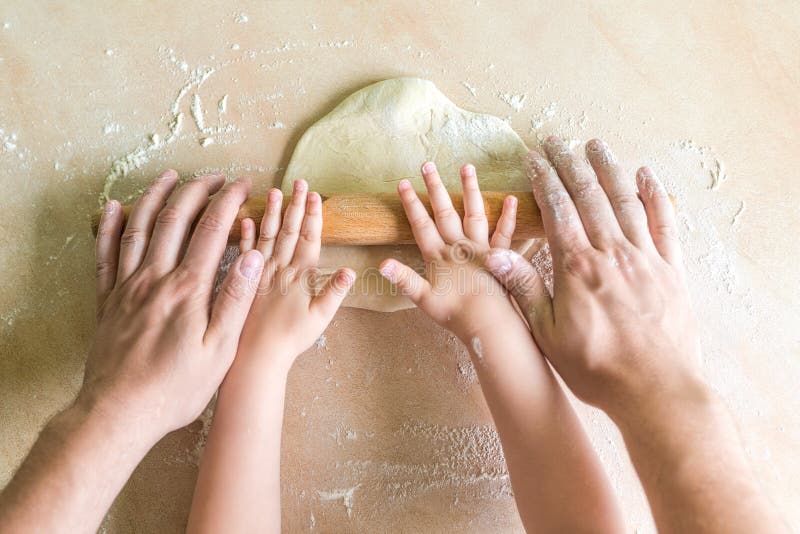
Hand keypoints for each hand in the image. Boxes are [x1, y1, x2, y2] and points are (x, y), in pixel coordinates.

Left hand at [85, 170, 264, 440]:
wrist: (118, 412)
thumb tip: (253, 256)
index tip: (243, 186)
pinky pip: (106, 253)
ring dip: (156, 196)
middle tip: (216, 177)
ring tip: (170, 177)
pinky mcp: (109, 300)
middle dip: (197, 190)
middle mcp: (155, 278)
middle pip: (175, 218)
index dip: (228, 202)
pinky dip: (111, 226)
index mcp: (188, 289)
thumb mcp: (218, 351)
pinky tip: (116, 209)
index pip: (211, 230)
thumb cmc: (174, 388)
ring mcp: (127, 286)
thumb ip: (235, 300)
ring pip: (140, 227)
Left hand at [234, 179, 354, 370]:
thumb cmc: (289, 342)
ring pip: (265, 235)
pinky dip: (244, 234)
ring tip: (275, 191)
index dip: (312, 215)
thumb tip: (350, 271)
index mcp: (298, 276)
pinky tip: (245, 219)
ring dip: (271, 212)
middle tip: (300, 182)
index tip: (315, 194)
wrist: (253, 358)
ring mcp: (257, 273)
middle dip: (295, 205)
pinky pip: (242, 252)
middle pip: (287, 230)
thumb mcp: (319, 321)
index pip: (307, 238)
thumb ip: (333, 293)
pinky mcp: (242, 281)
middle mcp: (277, 269)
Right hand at [378, 162, 519, 343]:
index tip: (403, 182)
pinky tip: (511, 198)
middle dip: (434, 187)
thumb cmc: (455, 314)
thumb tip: (381, 264)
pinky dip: (508, 216)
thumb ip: (404, 278)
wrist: (487, 322)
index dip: (411, 203)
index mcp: (439, 255)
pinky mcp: (501, 257)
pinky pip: (505, 233)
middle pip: (444, 211)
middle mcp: (459, 246)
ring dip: (469, 189)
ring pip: (474, 212)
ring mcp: (481, 249)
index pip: (422, 224)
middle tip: (427, 164)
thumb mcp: (423, 299)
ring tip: (467, 167)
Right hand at [484, 137, 704, 417]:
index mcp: (577, 266)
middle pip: (589, 195)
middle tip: (557, 140)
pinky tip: (646, 176)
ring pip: (625, 200)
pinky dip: (655, 196)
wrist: (655, 389)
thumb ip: (523, 288)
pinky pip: (664, 223)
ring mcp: (645, 258)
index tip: (534, 157)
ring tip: (595, 144)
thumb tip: (493, 254)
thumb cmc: (596, 367)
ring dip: (609, 168)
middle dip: (570, 163)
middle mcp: (611, 252)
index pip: (558, 209)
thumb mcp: (547, 332)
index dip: (544, 179)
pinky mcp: (670, 270)